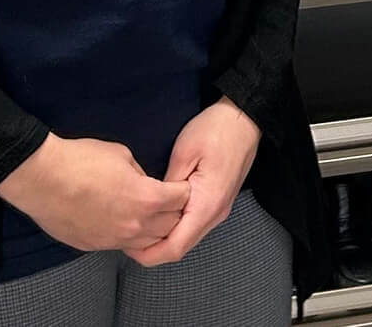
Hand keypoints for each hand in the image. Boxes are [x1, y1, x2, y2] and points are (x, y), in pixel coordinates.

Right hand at [0, 134, 189, 252]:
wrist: (44, 179)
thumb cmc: (82, 161)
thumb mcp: (122, 155)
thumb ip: (140, 173)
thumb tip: (143, 182)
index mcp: (146, 199)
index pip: (181, 200)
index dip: (183, 189)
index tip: (180, 184)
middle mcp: (134, 225)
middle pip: (170, 226)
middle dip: (174, 212)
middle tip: (169, 200)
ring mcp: (114, 240)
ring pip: (148, 243)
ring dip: (154, 229)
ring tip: (150, 214)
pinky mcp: (95, 246)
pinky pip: (123, 245)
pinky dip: (130, 236)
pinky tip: (124, 222)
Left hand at [124, 97, 261, 266]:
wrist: (245, 117)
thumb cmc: (216, 129)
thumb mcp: (185, 152)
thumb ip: (167, 185)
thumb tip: (153, 207)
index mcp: (207, 204)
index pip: (175, 247)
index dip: (149, 254)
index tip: (126, 246)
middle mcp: (216, 214)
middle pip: (181, 247)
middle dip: (153, 250)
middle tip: (126, 237)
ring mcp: (219, 209)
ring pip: (188, 237)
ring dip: (164, 239)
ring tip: (139, 225)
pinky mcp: (219, 201)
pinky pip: (194, 225)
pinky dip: (175, 227)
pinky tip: (160, 215)